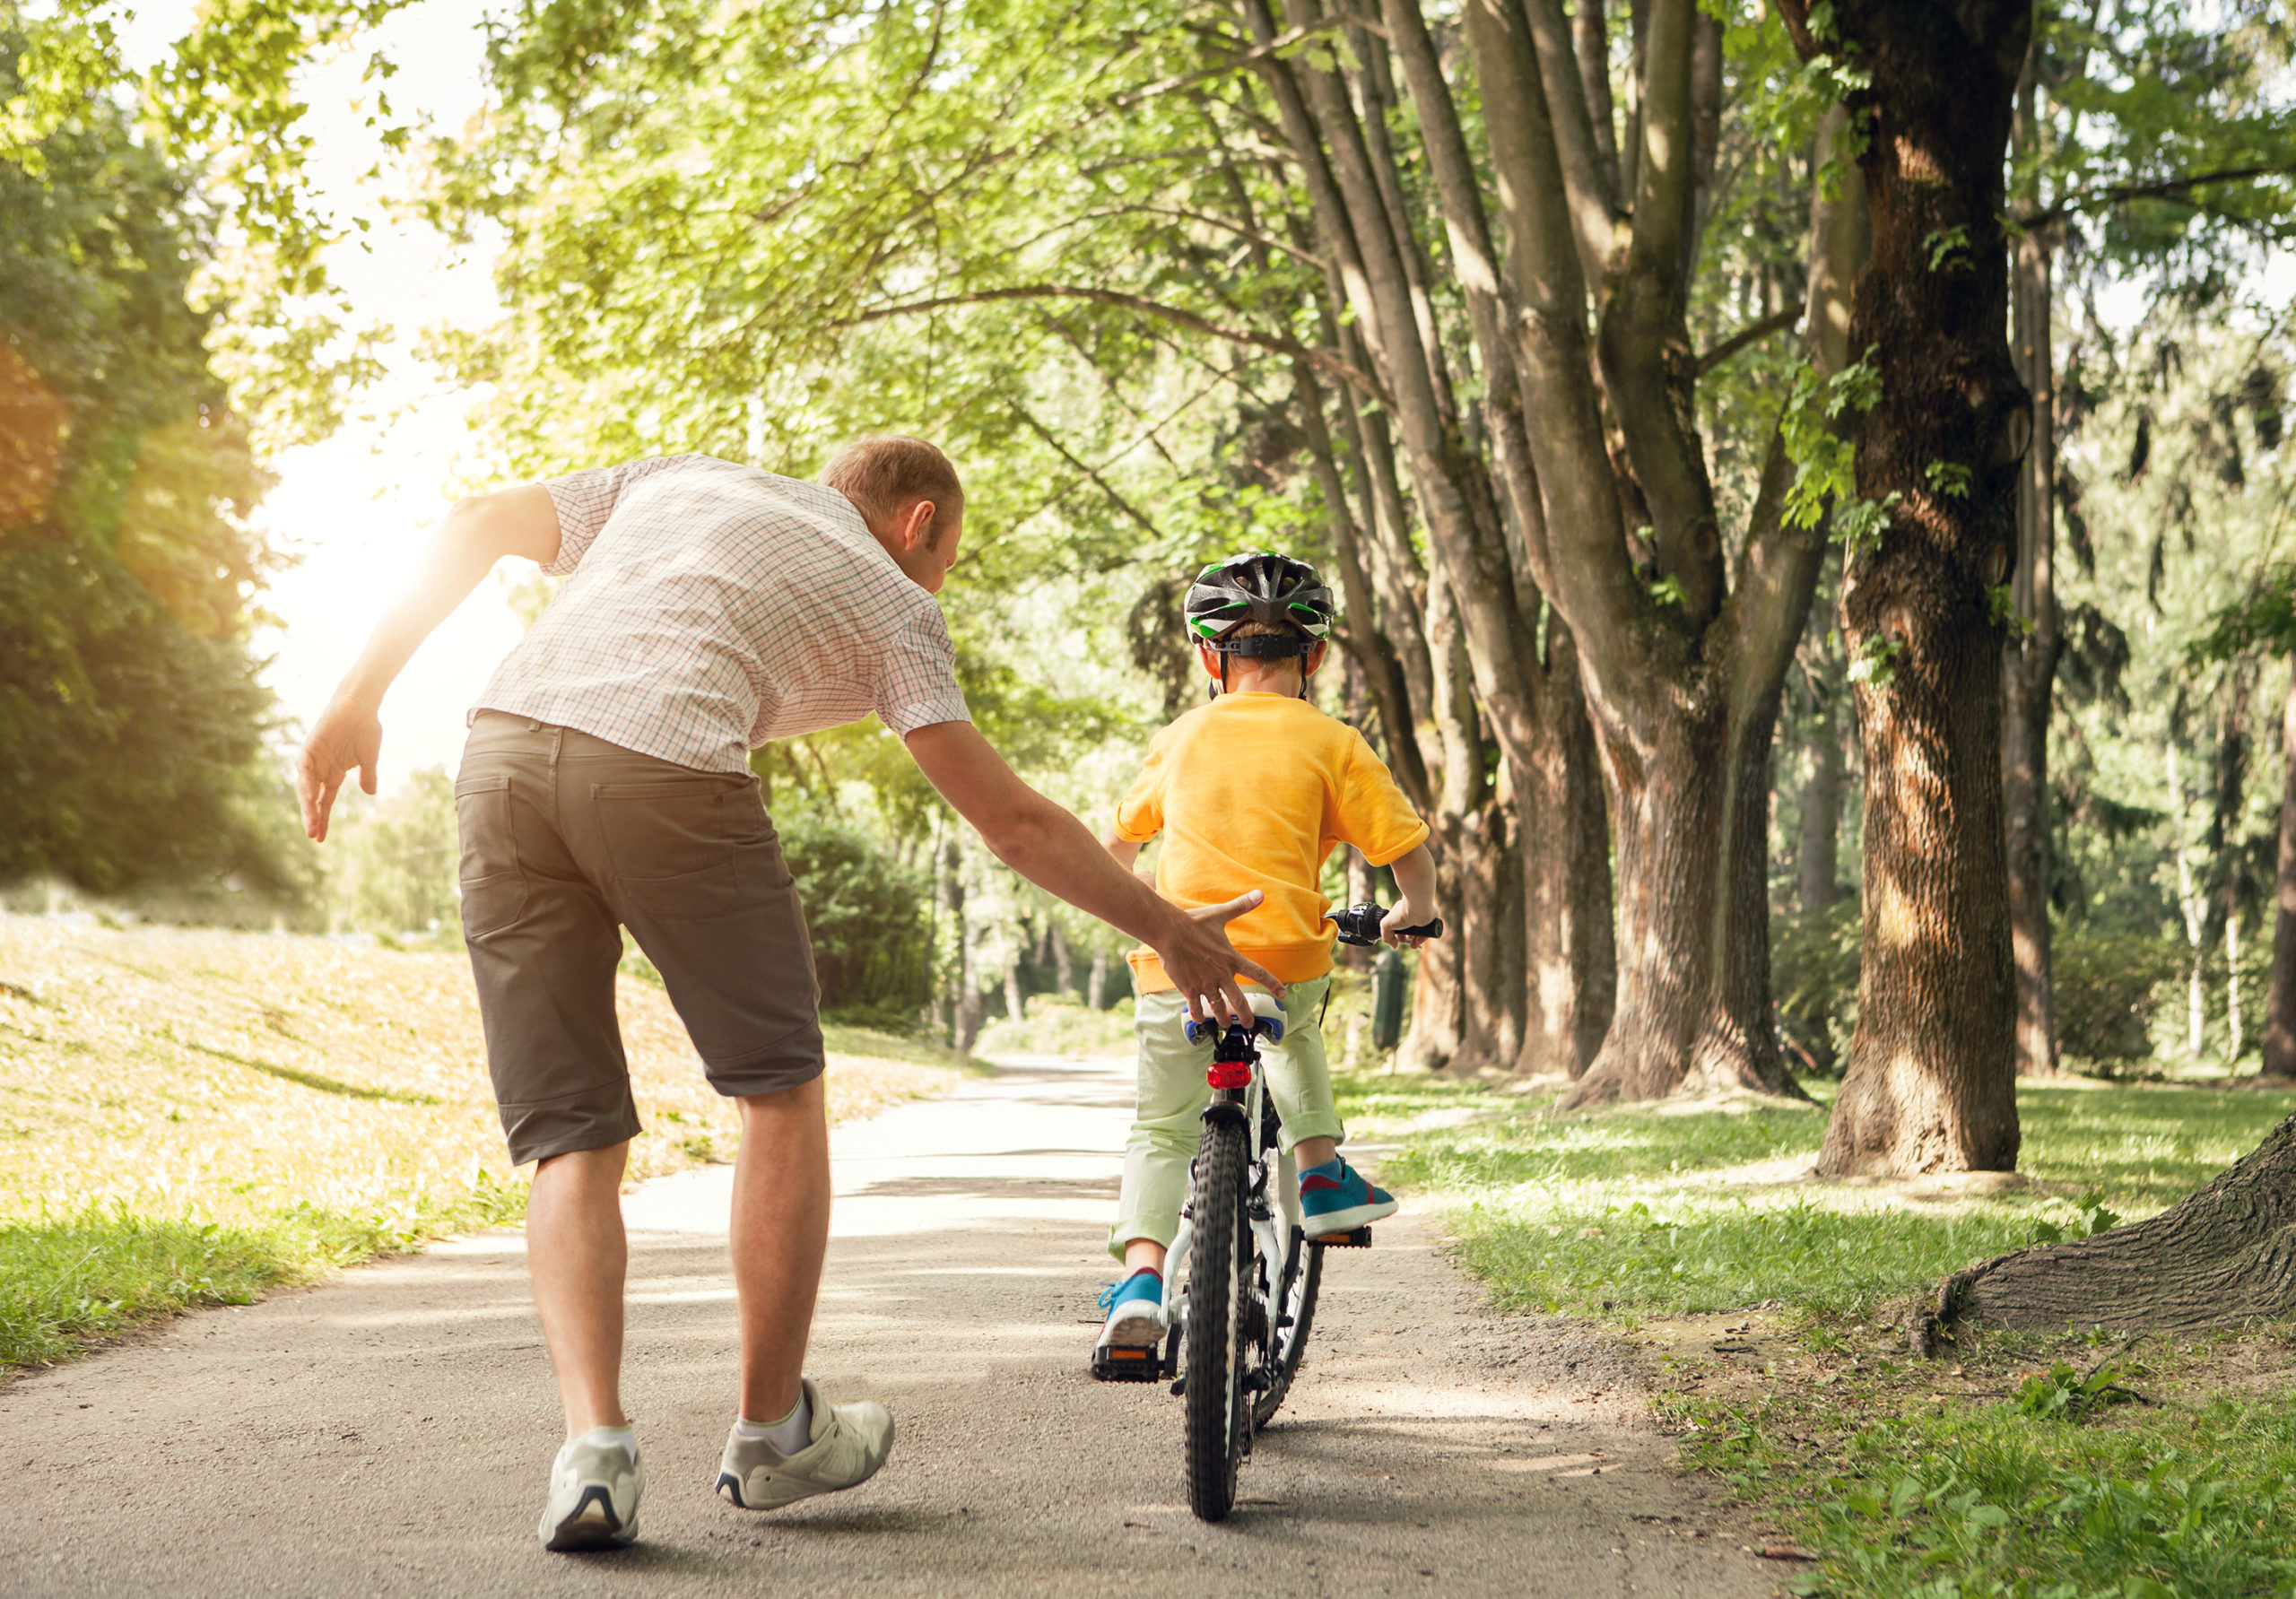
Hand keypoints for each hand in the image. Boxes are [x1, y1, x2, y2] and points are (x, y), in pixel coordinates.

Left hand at [296, 694, 381, 841]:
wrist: (361, 704)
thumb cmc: (366, 728)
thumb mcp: (369, 758)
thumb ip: (368, 775)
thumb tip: (369, 793)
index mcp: (333, 773)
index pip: (325, 801)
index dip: (323, 819)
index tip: (320, 839)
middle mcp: (320, 768)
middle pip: (312, 798)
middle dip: (312, 817)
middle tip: (313, 836)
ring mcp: (314, 758)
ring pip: (306, 787)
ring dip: (307, 805)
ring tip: (311, 823)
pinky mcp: (311, 747)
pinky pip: (304, 769)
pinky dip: (306, 783)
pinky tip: (308, 797)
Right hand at [1153, 890, 1285, 1027]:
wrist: (1169, 931)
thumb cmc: (1194, 922)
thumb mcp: (1220, 914)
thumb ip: (1241, 906)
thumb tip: (1260, 893)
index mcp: (1231, 959)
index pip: (1258, 973)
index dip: (1272, 983)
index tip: (1282, 993)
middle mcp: (1221, 975)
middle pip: (1239, 1001)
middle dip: (1245, 1015)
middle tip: (1248, 1024)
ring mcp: (1205, 984)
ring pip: (1218, 1007)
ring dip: (1222, 1018)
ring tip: (1224, 1024)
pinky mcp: (1189, 989)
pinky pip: (1195, 1007)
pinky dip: (1197, 1015)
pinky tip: (1198, 1020)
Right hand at [1379, 895, 1432, 948]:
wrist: (1417, 910)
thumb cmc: (1401, 914)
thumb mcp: (1386, 925)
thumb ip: (1386, 936)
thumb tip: (1393, 945)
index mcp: (1402, 911)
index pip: (1401, 924)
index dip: (1399, 934)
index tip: (1398, 940)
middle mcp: (1413, 913)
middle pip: (1411, 929)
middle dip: (1408, 938)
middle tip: (1405, 942)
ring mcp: (1422, 917)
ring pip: (1420, 931)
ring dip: (1416, 940)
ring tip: (1413, 945)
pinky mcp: (1431, 921)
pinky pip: (1428, 931)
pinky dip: (1423, 938)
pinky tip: (1418, 941)